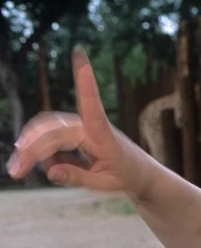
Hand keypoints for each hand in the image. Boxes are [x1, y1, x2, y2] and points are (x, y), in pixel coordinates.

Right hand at [6, 48, 157, 198]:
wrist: (139, 173)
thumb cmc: (126, 176)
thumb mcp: (105, 184)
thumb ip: (78, 178)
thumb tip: (51, 171)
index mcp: (104, 136)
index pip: (94, 109)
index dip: (87, 86)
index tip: (84, 63)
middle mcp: (90, 126)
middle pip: (54, 131)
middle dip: (32, 148)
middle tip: (16, 172)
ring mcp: (80, 127)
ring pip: (47, 130)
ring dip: (30, 147)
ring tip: (18, 171)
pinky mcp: (74, 131)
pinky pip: (50, 137)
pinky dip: (39, 151)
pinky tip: (39, 165)